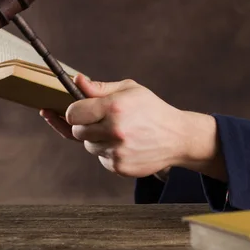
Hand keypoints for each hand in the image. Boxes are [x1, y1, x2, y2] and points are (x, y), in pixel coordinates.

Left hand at [40, 74, 225, 180]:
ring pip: (89, 146)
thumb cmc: (151, 109)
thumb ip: (100, 88)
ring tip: (119, 133)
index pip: (73, 113)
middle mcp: (114, 131)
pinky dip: (109, 153)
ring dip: (97, 140)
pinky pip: (102, 160)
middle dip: (85, 125)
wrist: (177, 137)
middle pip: (78, 131)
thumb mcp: (129, 90)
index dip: (74, 111)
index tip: (81, 111)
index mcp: (114, 107)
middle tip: (101, 121)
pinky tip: (126, 145)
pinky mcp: (120, 167)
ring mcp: (117, 152)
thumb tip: (76, 81)